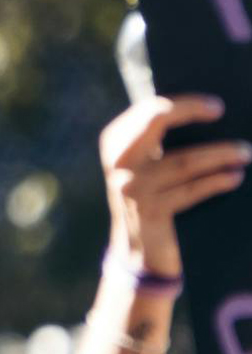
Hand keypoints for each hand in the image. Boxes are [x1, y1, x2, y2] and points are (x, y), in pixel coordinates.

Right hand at [102, 94, 249, 280]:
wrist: (138, 249)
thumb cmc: (152, 195)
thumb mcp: (145, 165)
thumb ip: (157, 138)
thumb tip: (207, 112)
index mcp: (115, 144)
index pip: (148, 111)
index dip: (183, 103)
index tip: (215, 106)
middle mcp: (118, 164)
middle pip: (155, 122)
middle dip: (190, 111)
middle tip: (221, 111)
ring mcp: (131, 189)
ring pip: (185, 161)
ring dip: (221, 154)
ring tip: (245, 153)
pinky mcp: (150, 212)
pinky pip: (191, 191)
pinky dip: (216, 182)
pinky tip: (234, 177)